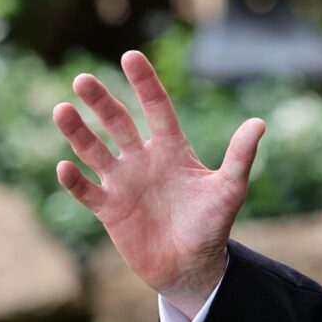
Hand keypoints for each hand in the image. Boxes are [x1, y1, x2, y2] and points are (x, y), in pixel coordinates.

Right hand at [52, 50, 265, 316]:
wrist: (193, 266)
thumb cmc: (213, 224)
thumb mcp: (230, 189)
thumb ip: (240, 157)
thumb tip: (259, 123)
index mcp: (172, 149)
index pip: (156, 108)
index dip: (144, 83)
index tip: (130, 55)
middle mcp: (144, 160)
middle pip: (118, 123)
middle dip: (101, 102)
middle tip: (82, 79)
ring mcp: (124, 183)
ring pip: (94, 151)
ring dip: (78, 132)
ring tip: (62, 110)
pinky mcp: (109, 209)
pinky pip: (86, 191)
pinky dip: (75, 180)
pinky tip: (66, 166)